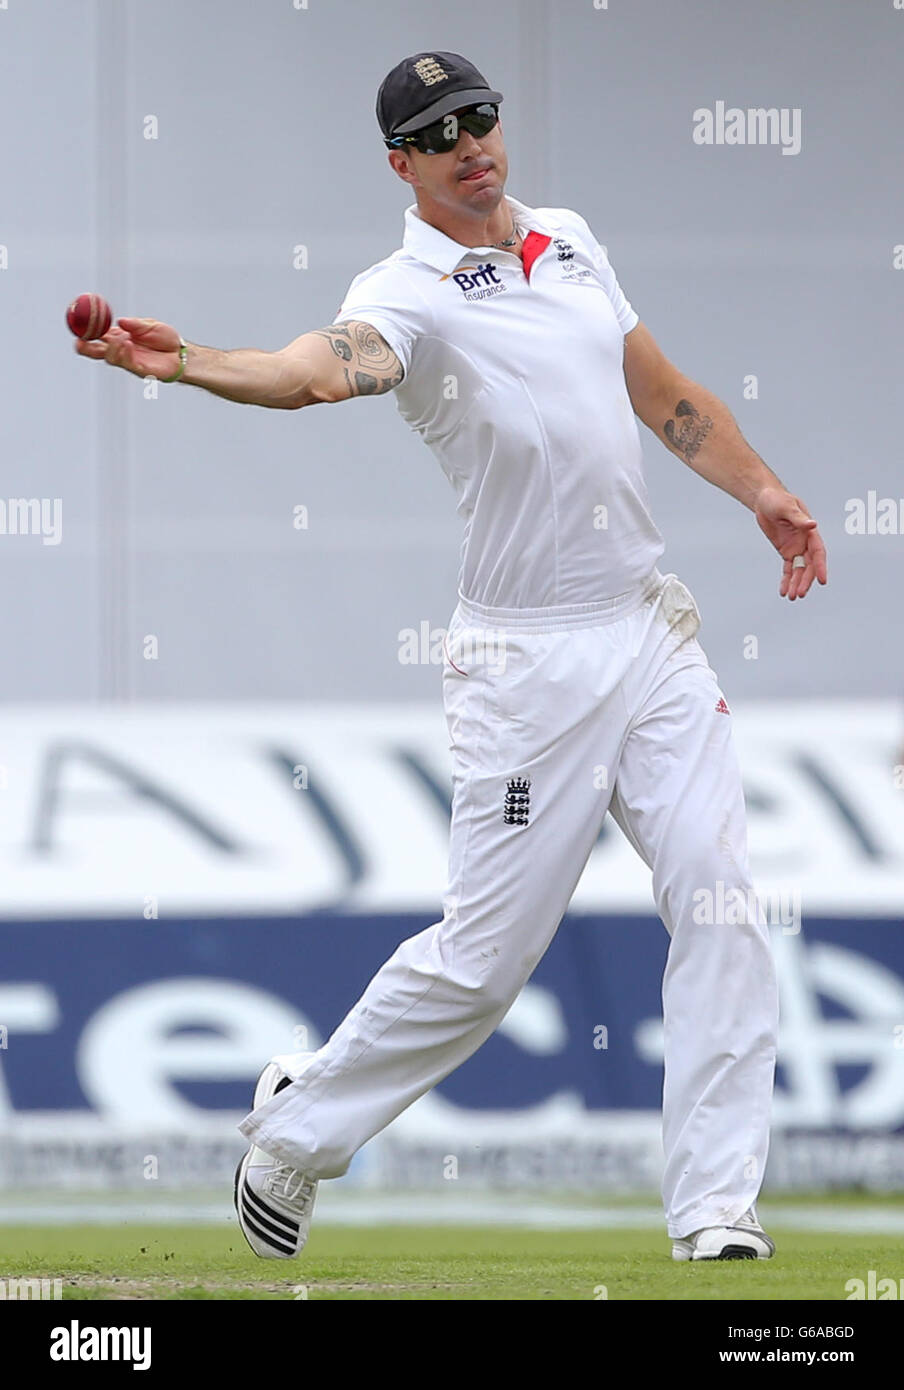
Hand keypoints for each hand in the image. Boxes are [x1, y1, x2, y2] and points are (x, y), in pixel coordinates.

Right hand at [74, 317, 182, 380]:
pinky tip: (128, 343)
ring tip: (122, 338)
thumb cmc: (166, 339)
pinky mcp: (139, 370)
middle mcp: (121, 350)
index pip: (98, 336)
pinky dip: (124, 352)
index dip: (86, 332)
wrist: (182, 354)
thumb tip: (120, 322)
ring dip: (111, 347)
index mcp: (119, 337)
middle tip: (79, 342)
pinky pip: (127, 363)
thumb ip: (135, 324)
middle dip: (85, 348)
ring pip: (110, 358)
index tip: (77, 325)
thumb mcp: (150, 325)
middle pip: (97, 352)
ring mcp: (129, 361)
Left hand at [754, 485, 826, 599]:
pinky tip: (783, 591)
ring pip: (798, 570)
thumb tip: (813, 525)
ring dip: (795, 583)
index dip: (820, 567)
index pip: (818, 552)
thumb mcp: (787, 507)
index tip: (822, 581)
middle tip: (799, 594)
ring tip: (791, 597)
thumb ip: (799, 518)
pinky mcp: (785, 551)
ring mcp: (796, 548)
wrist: (764, 500)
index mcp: (810, 532)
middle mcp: (805, 542)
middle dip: (805, 580)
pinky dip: (786, 580)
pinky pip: (787, 569)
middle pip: (808, 565)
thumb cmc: (778, 499)